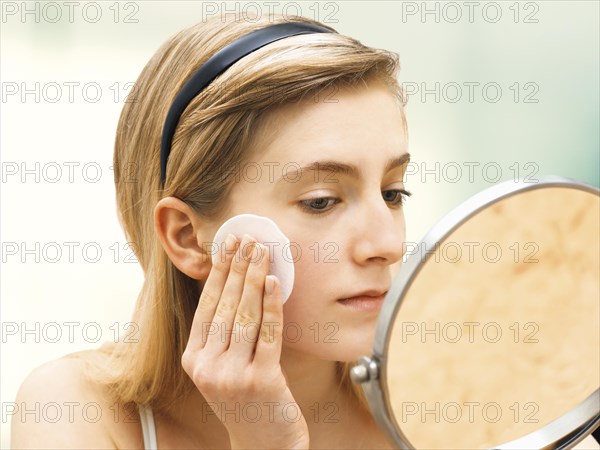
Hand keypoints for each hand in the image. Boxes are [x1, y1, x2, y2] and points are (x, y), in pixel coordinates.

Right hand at [182, 233, 309, 449]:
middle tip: (247, 239)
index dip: (218, 272)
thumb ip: (223, 335)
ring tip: (261, 252)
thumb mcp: (223, 369)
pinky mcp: (261, 381)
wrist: (264, 445)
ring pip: (244, 316)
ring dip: (254, 279)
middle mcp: (207, 367)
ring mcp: (232, 375)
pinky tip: (274, 283)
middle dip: (237, 268)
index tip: (227, 245)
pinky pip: (268, 334)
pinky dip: (272, 306)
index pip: (206, 306)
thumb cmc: (246, 400)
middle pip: (224, 306)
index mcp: (194, 360)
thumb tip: (236, 284)